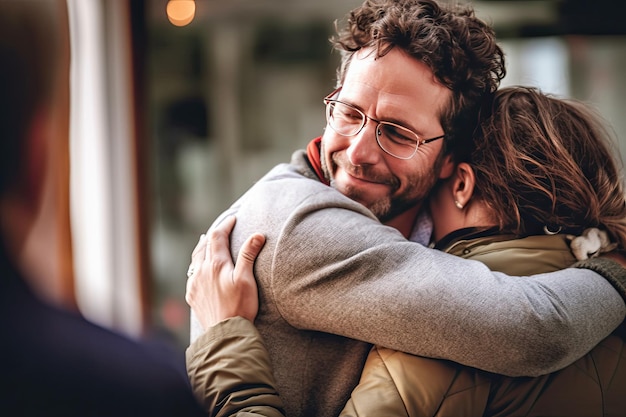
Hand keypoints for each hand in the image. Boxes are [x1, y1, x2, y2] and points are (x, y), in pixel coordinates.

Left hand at [185, 215, 264, 329]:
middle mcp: (201, 271)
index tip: (233, 219)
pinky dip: (197, 264)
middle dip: (214, 234)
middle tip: (222, 228)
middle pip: (204, 245)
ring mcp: (195, 283)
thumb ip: (248, 255)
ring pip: (195, 258)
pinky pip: (192, 273)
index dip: (225, 225)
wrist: (225, 332)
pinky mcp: (192, 295)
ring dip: (202, 247)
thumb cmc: (240, 306)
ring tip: (206, 241)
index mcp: (216, 264)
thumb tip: (257, 235)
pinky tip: (200, 268)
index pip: (218, 236)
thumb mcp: (247, 279)